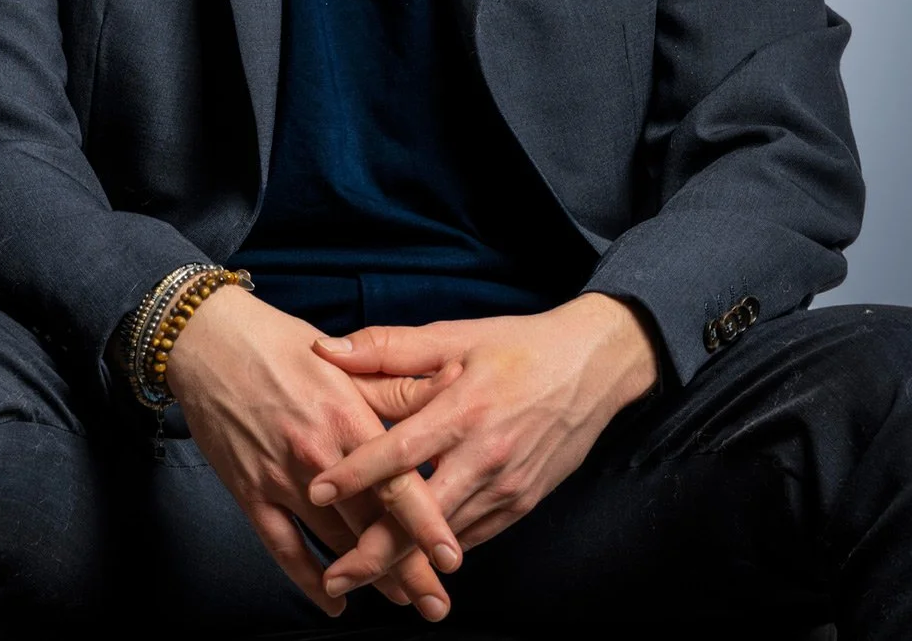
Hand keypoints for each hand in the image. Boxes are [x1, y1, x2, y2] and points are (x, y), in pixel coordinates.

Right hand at [165, 284, 465, 620]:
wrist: (207, 338)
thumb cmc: (279, 341)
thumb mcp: (343, 359)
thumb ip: (394, 384)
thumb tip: (453, 384)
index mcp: (346, 414)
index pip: (395, 480)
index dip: (425, 523)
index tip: (452, 557)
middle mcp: (316, 452)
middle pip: (369, 523)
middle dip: (407, 568)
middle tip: (437, 603)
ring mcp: (280, 476)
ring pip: (333, 542)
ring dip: (368, 577)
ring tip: (402, 600)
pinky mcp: (249, 491)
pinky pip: (283, 549)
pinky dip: (309, 581)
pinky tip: (334, 602)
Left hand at [306, 292, 659, 598]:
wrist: (593, 367)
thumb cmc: (518, 346)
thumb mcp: (456, 334)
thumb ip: (389, 347)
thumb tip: (326, 348)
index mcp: (465, 407)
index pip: (402, 449)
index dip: (357, 473)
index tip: (317, 490)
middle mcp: (486, 454)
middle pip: (423, 515)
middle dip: (376, 552)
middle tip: (334, 577)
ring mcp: (507, 485)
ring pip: (446, 537)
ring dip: (404, 562)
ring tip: (359, 577)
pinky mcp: (522, 503)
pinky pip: (472, 536)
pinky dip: (439, 552)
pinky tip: (410, 565)